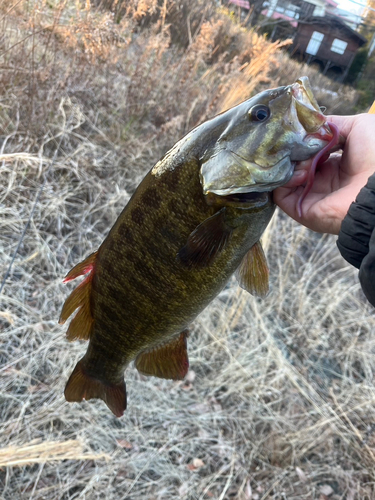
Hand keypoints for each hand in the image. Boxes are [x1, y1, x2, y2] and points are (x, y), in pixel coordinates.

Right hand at [273, 114, 374, 234]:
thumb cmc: (374, 155)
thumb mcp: (357, 126)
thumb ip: (330, 124)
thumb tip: (307, 126)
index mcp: (334, 164)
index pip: (306, 152)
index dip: (300, 141)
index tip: (298, 133)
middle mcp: (321, 181)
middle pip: (293, 164)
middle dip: (291, 152)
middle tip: (295, 146)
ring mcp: (311, 196)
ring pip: (285, 178)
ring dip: (289, 165)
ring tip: (302, 161)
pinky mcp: (302, 209)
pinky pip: (281, 194)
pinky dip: (284, 181)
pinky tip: (301, 173)